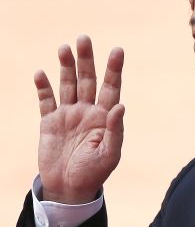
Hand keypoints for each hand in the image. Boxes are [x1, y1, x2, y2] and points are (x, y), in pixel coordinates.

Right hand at [35, 35, 124, 203]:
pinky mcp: (49, 122)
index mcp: (105, 116)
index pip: (111, 87)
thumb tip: (120, 106)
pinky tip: (40, 73)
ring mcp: (68, 114)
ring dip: (66, 67)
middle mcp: (88, 110)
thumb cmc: (95, 172)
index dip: (114, 69)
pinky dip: (43, 87)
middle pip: (88, 79)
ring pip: (67, 85)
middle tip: (84, 38)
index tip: (118, 50)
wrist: (69, 188)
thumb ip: (116, 130)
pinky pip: (46, 101)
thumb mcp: (110, 153)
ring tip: (64, 47)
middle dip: (86, 60)